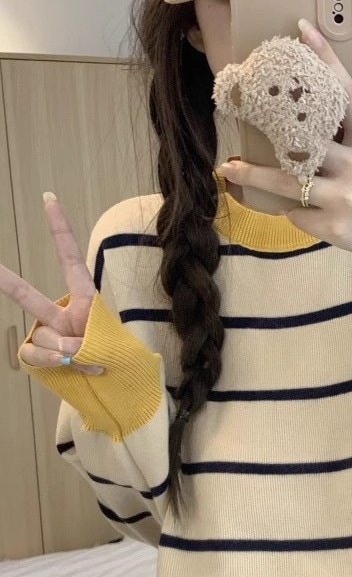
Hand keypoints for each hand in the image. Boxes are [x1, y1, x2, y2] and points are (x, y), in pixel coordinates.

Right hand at [0, 193, 102, 373]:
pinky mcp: (36, 352)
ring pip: (45, 338)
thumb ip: (84, 342)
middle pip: (27, 295)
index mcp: (84, 299)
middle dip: (5, 281)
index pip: (70, 260)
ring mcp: (46, 333)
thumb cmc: (115, 352)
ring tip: (85, 356)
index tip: (49, 199)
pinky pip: (34, 354)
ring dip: (70, 351)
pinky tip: (68, 363)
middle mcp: (60, 313)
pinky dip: (53, 362)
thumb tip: (63, 348)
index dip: (60, 230)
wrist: (113, 378)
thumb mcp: (108, 341)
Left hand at [219, 20, 351, 253]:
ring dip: (254, 176)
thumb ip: (349, 135)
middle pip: (304, 145)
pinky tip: (300, 208)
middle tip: (240, 117)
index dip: (327, 63)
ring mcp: (344, 200)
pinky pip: (298, 213)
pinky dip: (294, 209)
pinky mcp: (333, 227)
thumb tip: (307, 112)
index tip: (303, 33)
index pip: (348, 97)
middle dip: (271, 131)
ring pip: (288, 183)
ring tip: (230, 169)